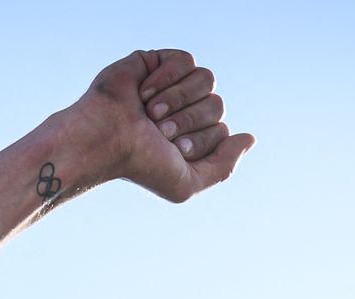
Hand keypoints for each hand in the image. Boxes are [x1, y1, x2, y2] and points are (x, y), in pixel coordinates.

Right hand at [74, 49, 254, 202]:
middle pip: (217, 105)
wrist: (105, 139)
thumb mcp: (187, 182)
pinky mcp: (156, 62)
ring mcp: (171, 86)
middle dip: (189, 120)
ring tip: (151, 112)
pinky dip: (168, 77)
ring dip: (178, 99)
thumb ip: (223, 167)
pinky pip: (186, 60)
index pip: (222, 131)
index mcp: (192, 137)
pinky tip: (146, 91)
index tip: (171, 149)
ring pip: (207, 80)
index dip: (200, 141)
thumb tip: (249, 138)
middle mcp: (184, 111)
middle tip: (159, 130)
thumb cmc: (141, 165)